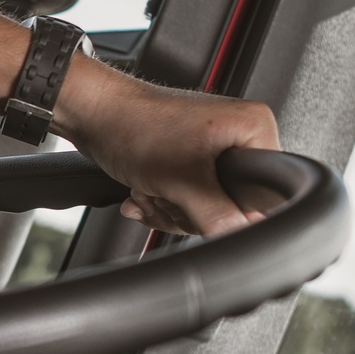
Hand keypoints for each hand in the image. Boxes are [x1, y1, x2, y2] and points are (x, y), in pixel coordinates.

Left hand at [56, 59, 281, 235]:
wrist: (92, 113)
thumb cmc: (133, 124)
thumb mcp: (184, 181)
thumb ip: (219, 217)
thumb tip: (240, 239)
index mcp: (253, 128)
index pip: (262, 193)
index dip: (230, 208)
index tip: (201, 204)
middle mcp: (237, 135)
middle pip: (230, 205)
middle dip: (188, 208)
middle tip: (167, 190)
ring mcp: (210, 148)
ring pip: (203, 207)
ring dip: (169, 206)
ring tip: (150, 186)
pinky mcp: (186, 159)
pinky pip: (184, 199)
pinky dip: (160, 200)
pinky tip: (144, 188)